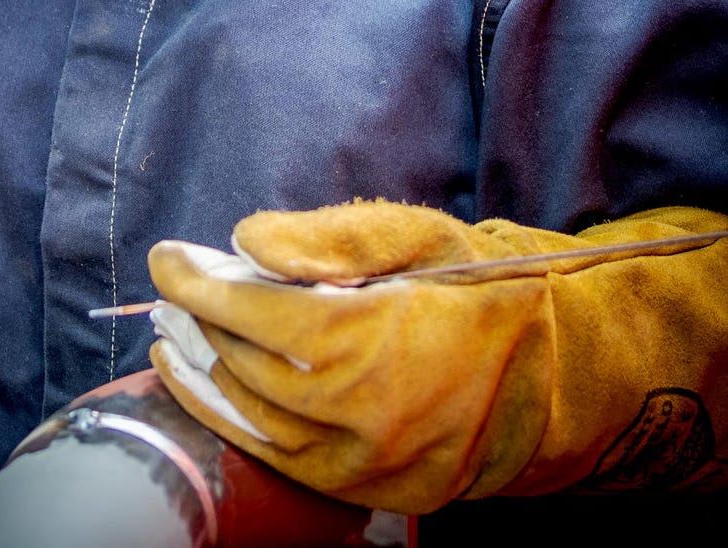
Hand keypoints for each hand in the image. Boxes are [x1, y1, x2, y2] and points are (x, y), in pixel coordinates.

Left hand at [149, 200, 727, 511]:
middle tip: (171, 285)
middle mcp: (365, 416)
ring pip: (256, 421)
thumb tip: (246, 241)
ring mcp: (367, 465)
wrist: (561, 377)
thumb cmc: (486, 288)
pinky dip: (238, 423)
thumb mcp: (418, 235)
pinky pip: (283, 460)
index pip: (259, 316)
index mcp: (377, 343)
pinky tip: (213, 390)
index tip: (166, 257)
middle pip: (250, 368)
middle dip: (199, 323)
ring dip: (204, 376)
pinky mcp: (371, 492)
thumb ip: (331, 238)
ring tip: (173, 335)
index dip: (202, 286)